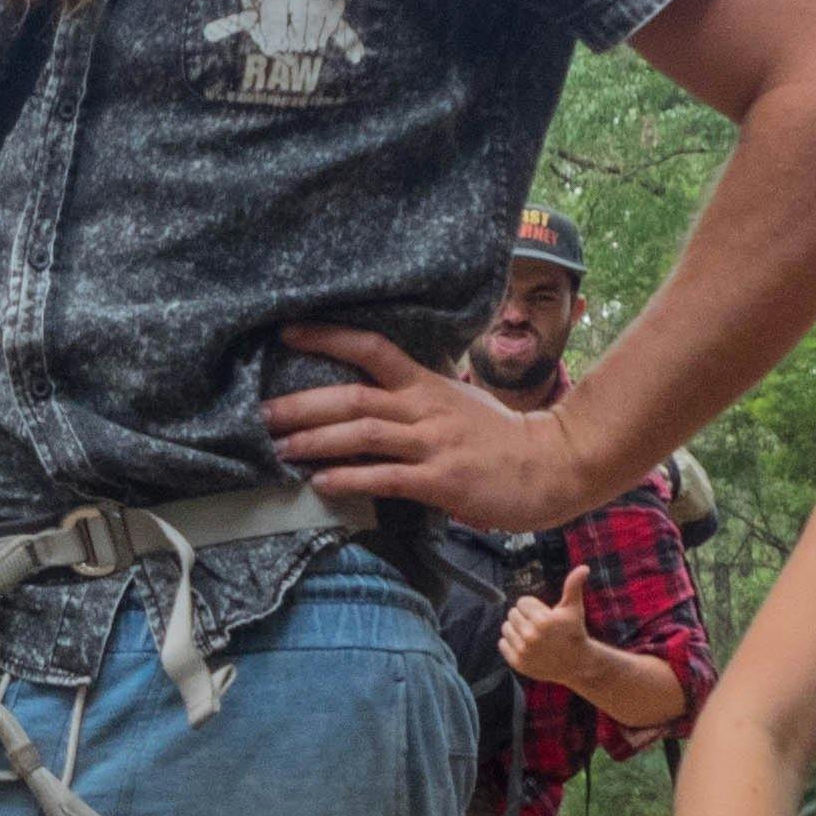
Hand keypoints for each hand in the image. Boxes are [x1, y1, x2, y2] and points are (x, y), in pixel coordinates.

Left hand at [265, 325, 598, 528]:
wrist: (553, 465)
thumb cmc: (499, 438)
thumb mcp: (456, 402)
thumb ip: (415, 396)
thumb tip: (370, 395)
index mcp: (426, 384)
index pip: (372, 348)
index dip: (328, 337)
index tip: (287, 331)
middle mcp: (425, 408)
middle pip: (354, 396)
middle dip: (303, 404)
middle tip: (263, 414)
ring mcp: (433, 444)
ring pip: (364, 433)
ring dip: (316, 441)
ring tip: (280, 449)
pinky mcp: (442, 480)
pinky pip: (387, 478)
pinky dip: (350, 479)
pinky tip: (321, 483)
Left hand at [500, 562, 596, 688]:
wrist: (577, 664)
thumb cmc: (574, 632)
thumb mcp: (574, 609)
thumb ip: (574, 586)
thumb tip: (584, 567)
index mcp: (543, 621)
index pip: (522, 602)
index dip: (533, 607)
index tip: (544, 615)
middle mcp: (531, 636)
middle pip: (512, 614)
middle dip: (524, 617)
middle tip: (538, 626)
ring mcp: (523, 651)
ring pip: (505, 628)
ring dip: (516, 629)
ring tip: (531, 634)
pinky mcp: (517, 663)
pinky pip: (502, 644)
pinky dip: (510, 643)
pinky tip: (525, 645)